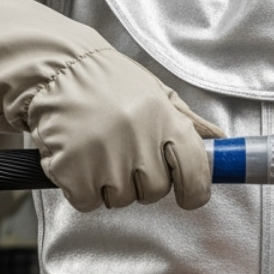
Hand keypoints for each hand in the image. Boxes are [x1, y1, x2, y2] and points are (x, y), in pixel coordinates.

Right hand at [0, 0, 221, 211]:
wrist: (53, 71)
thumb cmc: (107, 82)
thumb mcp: (155, 92)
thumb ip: (189, 121)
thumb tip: (221, 141)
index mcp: (164, 118)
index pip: (196, 169)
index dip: (196, 189)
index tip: (191, 194)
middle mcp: (138, 139)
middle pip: (155, 191)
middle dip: (142, 181)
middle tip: (124, 153)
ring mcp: (105, 158)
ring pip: (121, 201)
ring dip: (110, 184)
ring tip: (98, 148)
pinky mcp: (73, 173)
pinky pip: (88, 202)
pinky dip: (82, 189)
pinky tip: (78, 158)